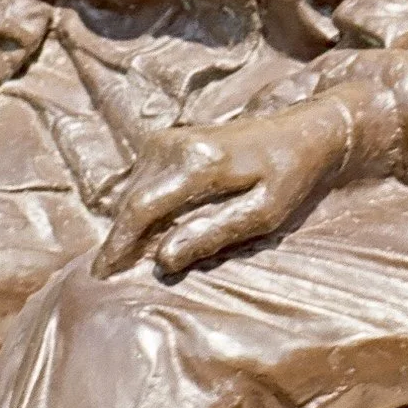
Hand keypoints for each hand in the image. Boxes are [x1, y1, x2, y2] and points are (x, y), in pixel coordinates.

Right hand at [94, 96, 357, 280]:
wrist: (305, 131)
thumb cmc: (291, 175)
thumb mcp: (264, 213)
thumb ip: (214, 234)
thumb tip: (164, 259)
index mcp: (198, 163)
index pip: (141, 208)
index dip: (118, 245)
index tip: (102, 276)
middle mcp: (174, 145)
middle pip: (131, 202)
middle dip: (121, 240)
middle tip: (114, 277)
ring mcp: (169, 139)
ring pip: (134, 193)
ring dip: (133, 226)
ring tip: (134, 260)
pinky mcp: (170, 140)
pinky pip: (144, 182)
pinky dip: (144, 209)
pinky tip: (156, 233)